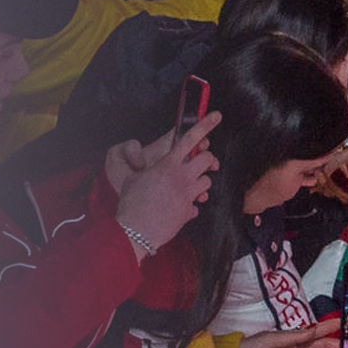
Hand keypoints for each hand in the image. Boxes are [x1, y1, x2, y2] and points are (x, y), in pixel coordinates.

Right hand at [113, 113, 220, 251]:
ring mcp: (188, 194)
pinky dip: (189, 205)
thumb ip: (151, 171)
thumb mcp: (134, 179)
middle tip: (197, 164)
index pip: (189, 139)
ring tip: (185, 188)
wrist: (134, 231)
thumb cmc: (131, 204)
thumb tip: (157, 171)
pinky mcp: (189, 210)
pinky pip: (197, 204)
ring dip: (199, 182)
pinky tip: (176, 209)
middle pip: (208, 158)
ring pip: (207, 181)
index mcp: (167, 165)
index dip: (205, 125)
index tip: (216, 115)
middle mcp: (181, 177)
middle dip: (206, 159)